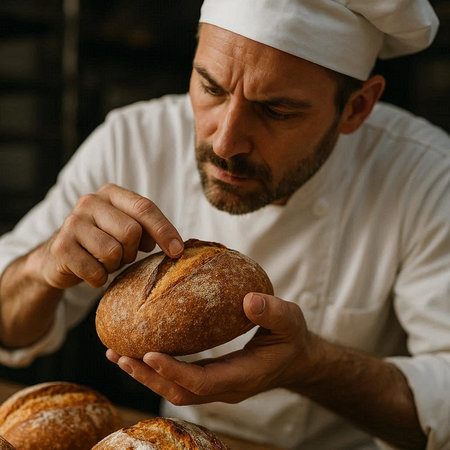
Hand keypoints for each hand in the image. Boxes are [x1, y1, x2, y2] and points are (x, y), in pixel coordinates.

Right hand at [39, 183, 183, 289]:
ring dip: (115, 265)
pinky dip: (100, 279)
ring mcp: (72, 223)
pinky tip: (92, 272)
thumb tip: (175, 247)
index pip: (144, 208)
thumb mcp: (126, 230)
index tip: (177, 251)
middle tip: (124, 255)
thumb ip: (148, 230)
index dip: (164, 230)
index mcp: (111, 193)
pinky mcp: (61, 247)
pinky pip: (95, 271)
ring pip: (113, 252)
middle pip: (131, 231)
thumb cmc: (103, 242)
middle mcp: (90, 202)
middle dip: (132, 251)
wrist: (60, 258)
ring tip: (106, 261)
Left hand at [106, 292, 315, 404]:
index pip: (201, 383)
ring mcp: (217, 386)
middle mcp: (225, 387)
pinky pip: (179, 378)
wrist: (296, 360)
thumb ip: (273, 312)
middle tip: (119, 355)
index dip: (173, 371)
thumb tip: (248, 300)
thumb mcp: (290, 322)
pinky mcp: (211, 378)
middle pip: (179, 391)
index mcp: (243, 376)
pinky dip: (156, 368)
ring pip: (175, 388)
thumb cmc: (292, 340)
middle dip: (147, 376)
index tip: (148, 353)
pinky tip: (140, 349)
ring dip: (146, 374)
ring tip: (118, 354)